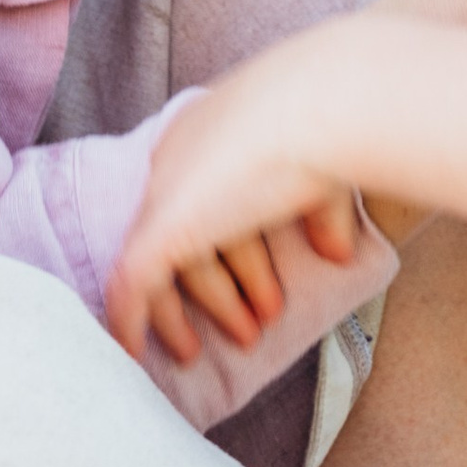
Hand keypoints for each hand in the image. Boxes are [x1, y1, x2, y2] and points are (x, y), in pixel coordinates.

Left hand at [107, 49, 365, 366]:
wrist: (325, 106)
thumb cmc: (336, 127)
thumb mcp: (324, 176)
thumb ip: (320, 215)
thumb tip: (337, 252)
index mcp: (214, 135)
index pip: (210, 203)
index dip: (239, 251)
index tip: (259, 287)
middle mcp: (179, 159)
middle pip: (192, 237)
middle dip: (225, 287)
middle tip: (251, 327)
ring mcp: (166, 194)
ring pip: (166, 267)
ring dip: (210, 307)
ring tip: (244, 338)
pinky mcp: (161, 227)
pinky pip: (129, 287)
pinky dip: (130, 325)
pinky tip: (135, 360)